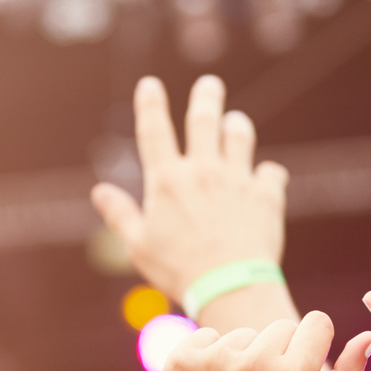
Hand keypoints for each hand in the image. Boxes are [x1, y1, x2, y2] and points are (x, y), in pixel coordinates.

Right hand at [91, 75, 286, 304]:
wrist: (231, 286)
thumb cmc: (180, 271)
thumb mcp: (139, 246)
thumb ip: (120, 215)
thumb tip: (98, 192)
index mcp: (168, 180)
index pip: (155, 130)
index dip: (150, 103)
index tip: (150, 84)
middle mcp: (203, 170)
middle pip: (204, 119)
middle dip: (206, 96)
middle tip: (210, 84)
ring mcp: (237, 179)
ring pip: (240, 136)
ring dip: (237, 126)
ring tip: (236, 123)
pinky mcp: (266, 195)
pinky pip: (271, 173)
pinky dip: (268, 174)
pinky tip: (266, 179)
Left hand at [143, 314, 370, 370]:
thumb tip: (368, 336)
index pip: (317, 323)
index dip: (312, 344)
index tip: (300, 366)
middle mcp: (256, 362)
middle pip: (282, 327)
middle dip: (278, 354)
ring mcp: (216, 358)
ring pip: (244, 334)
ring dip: (241, 357)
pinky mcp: (183, 358)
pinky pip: (208, 337)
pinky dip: (209, 358)